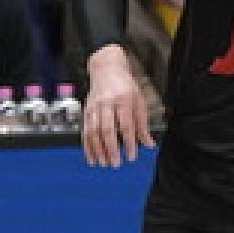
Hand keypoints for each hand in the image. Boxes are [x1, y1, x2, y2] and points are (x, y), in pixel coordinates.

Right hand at [83, 45, 155, 167]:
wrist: (106, 69)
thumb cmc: (125, 86)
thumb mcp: (139, 101)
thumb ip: (142, 124)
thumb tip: (149, 144)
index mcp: (123, 100)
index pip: (126, 125)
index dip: (129, 142)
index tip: (132, 156)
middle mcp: (106, 103)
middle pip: (107, 129)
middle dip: (111, 148)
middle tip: (116, 164)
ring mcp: (94, 107)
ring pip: (93, 131)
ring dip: (97, 150)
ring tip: (103, 164)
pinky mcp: (86, 111)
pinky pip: (85, 131)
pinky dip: (87, 146)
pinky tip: (92, 158)